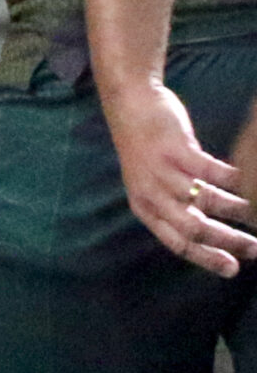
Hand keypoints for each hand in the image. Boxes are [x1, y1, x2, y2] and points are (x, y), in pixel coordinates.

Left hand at [106, 81, 256, 276]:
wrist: (129, 102)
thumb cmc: (148, 147)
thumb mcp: (153, 182)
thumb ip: (178, 206)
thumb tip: (216, 234)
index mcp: (144, 206)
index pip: (176, 242)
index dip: (206, 258)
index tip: (233, 269)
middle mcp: (149, 192)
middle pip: (193, 228)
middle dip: (227, 242)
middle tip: (255, 249)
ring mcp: (160, 170)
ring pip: (206, 201)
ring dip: (237, 210)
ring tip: (256, 213)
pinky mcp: (174, 148)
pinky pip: (211, 172)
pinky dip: (234, 181)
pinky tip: (249, 181)